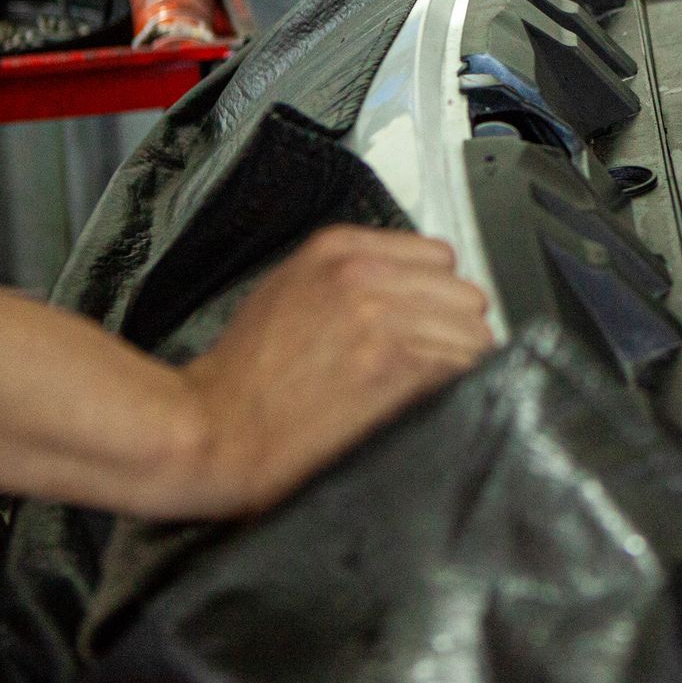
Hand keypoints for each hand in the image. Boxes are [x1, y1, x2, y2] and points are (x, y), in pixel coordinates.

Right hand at [156, 226, 493, 518]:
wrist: (208, 431)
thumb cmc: (240, 380)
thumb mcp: (287, 292)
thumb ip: (351, 277)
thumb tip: (413, 292)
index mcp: (339, 250)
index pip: (440, 257)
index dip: (437, 298)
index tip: (428, 324)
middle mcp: (366, 275)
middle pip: (464, 296)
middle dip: (452, 332)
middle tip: (428, 366)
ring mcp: (384, 319)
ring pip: (473, 335)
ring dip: (457, 367)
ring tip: (423, 393)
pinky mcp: (397, 366)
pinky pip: (464, 369)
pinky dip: (456, 392)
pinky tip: (425, 407)